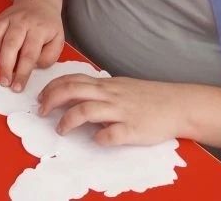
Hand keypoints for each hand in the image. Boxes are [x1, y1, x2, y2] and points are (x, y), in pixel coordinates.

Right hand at [0, 0, 63, 91]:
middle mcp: (22, 22)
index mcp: (39, 29)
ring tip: (0, 68)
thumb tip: (33, 66)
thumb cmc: (48, 25)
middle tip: (4, 82)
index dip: (22, 73)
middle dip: (6, 67)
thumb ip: (49, 56)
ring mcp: (7, 18)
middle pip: (10, 45)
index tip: (17, 87)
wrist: (38, 1)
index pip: (30, 54)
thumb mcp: (58, 40)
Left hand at [39, 75, 187, 145]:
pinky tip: (96, 140)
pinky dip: (100, 138)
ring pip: (87, 109)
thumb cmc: (149, 97)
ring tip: (60, 129)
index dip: (52, 87)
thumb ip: (99, 90)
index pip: (72, 79)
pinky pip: (112, 134)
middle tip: (41, 111)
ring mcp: (121, 111)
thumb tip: (78, 96)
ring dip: (68, 120)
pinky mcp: (133, 129)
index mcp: (106, 85)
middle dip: (51, 100)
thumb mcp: (121, 87)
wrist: (178, 105)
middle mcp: (110, 95)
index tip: (41, 97)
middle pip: (72, 90)